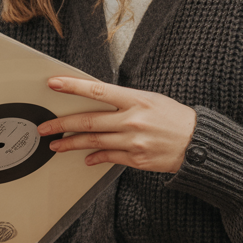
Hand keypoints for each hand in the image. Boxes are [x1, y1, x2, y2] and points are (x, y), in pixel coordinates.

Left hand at [39, 77, 196, 172]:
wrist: (198, 144)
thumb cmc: (174, 118)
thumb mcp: (150, 99)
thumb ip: (123, 101)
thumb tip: (97, 102)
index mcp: (135, 99)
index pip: (97, 90)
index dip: (73, 86)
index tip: (54, 84)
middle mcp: (132, 120)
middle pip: (88, 121)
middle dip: (61, 124)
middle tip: (44, 127)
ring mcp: (133, 141)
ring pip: (93, 142)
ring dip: (71, 144)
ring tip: (55, 144)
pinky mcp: (136, 159)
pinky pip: (108, 157)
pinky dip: (94, 157)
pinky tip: (85, 157)